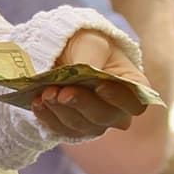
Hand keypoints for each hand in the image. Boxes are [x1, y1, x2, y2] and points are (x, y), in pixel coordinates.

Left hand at [30, 29, 153, 138]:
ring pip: (81, 126)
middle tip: (62, 92)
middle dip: (81, 104)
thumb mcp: (91, 44)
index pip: (135, 103)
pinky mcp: (71, 127)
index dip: (120, 99)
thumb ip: (90, 60)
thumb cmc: (86, 45)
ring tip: (45, 93)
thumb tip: (82, 74)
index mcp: (132, 86)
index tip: (100, 86)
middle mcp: (117, 110)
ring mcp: (94, 122)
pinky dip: (48, 117)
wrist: (62, 51)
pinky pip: (61, 130)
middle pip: (105, 117)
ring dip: (61, 110)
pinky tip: (38, 103)